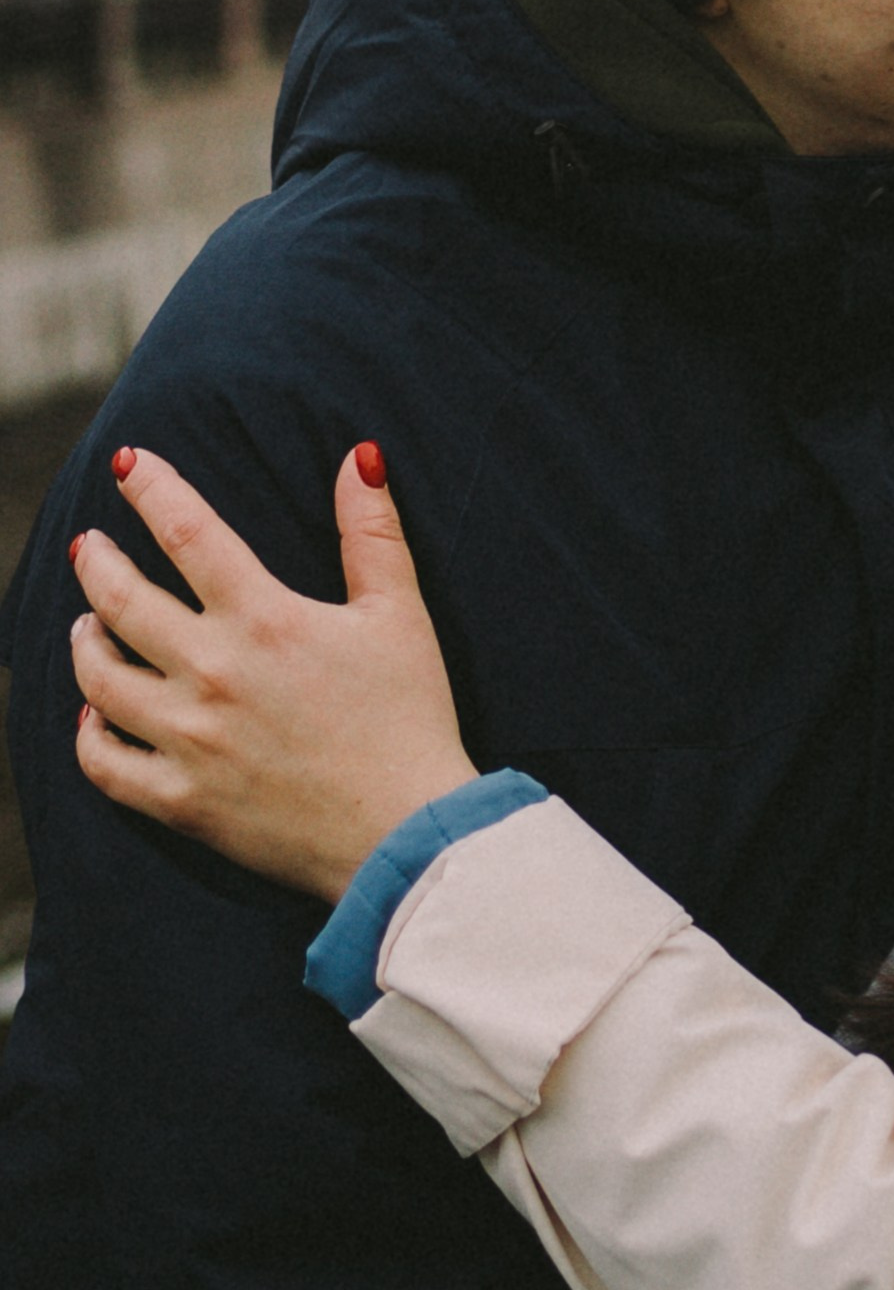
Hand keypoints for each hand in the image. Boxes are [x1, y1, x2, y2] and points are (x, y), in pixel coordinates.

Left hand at [71, 446, 476, 901]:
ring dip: (85, 641)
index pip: (188, 531)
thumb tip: (361, 455)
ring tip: (89, 624)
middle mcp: (213, 673)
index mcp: (265, 619)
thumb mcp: (401, 616)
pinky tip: (94, 714)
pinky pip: (103, 763)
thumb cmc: (412, 721)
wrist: (409, 834)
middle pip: (121, 599)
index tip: (127, 465)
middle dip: (96, 561)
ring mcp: (189, 740)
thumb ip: (372, 533)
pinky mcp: (181, 799)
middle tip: (89, 546)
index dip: (151, 488)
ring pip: (99, 677)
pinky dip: (89, 734)